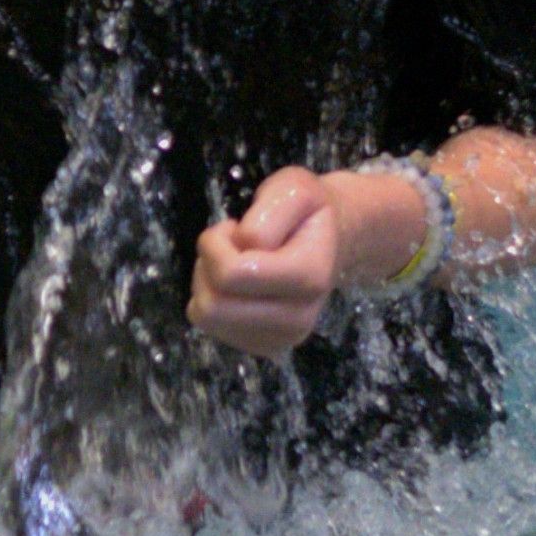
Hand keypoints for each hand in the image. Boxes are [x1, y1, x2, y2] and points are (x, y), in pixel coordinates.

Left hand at [187, 166, 338, 359]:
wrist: (329, 242)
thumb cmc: (308, 212)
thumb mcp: (294, 189)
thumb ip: (269, 212)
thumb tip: (246, 246)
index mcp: (308, 278)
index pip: (231, 275)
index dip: (216, 242)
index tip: (233, 227)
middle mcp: (298, 320)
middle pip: (214, 306)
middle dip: (207, 265)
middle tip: (228, 245)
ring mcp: (280, 339)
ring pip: (206, 317)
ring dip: (206, 281)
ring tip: (232, 262)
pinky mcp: (263, 346)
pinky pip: (210, 326)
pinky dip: (212, 298)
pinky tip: (235, 283)